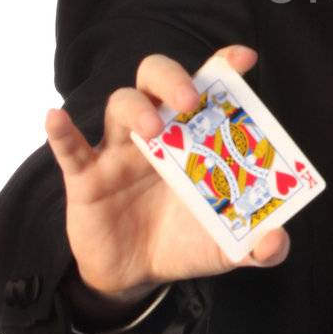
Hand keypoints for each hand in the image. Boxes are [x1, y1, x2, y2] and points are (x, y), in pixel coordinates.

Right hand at [44, 44, 290, 299]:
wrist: (135, 276)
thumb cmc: (183, 241)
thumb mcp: (225, 247)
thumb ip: (258, 247)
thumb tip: (277, 241)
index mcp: (195, 138)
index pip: (208, 88)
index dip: (223, 66)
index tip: (244, 57)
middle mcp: (158, 132)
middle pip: (156, 79)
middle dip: (172, 79)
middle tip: (189, 100)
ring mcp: (119, 150)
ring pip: (120, 104)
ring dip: (136, 110)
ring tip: (151, 131)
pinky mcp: (86, 177)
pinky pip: (69, 148)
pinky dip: (61, 132)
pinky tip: (55, 118)